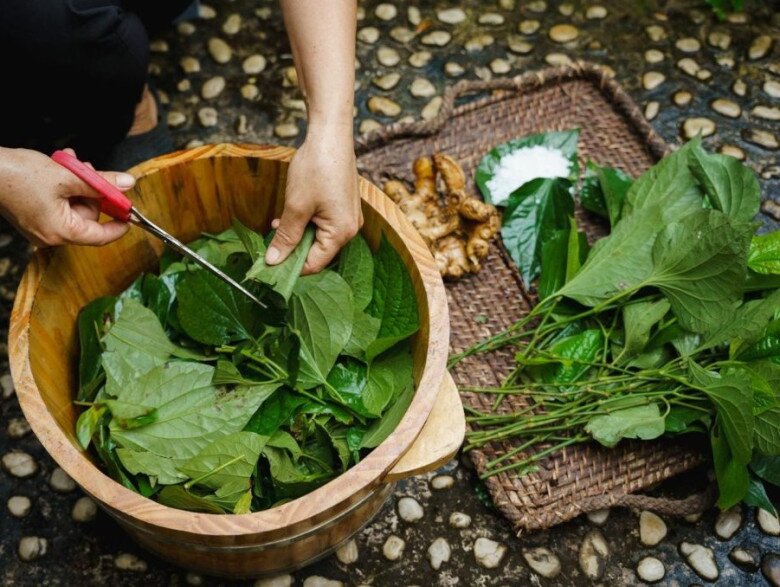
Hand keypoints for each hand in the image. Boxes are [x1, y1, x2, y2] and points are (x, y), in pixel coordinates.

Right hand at [0, 147, 133, 246]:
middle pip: (88, 216)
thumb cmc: (18, 174)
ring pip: (74, 205)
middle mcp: (51, 235)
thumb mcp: (68, 176)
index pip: (101, 236)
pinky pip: (59, 203)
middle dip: (92, 190)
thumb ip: (101, 183)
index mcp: (61, 232)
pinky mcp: (33, 217)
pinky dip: (64, 185)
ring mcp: (41, 227)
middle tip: (87, 169)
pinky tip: (60, 166)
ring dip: (77, 182)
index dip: (119, 224)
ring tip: (69, 162)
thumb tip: (127, 184)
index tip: (131, 212)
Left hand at [266, 126, 361, 273]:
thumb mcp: (296, 206)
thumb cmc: (317, 168)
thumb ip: (286, 236)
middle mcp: (350, 228)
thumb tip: (273, 261)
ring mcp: (348, 217)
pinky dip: (306, 223)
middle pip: (318, 252)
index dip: (290, 267)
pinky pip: (324, 224)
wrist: (331, 135)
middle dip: (293, 248)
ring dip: (297, 234)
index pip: (315, 264)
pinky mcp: (343, 206)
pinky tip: (290, 214)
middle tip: (269, 243)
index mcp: (342, 233)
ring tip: (278, 224)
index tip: (268, 265)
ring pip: (319, 237)